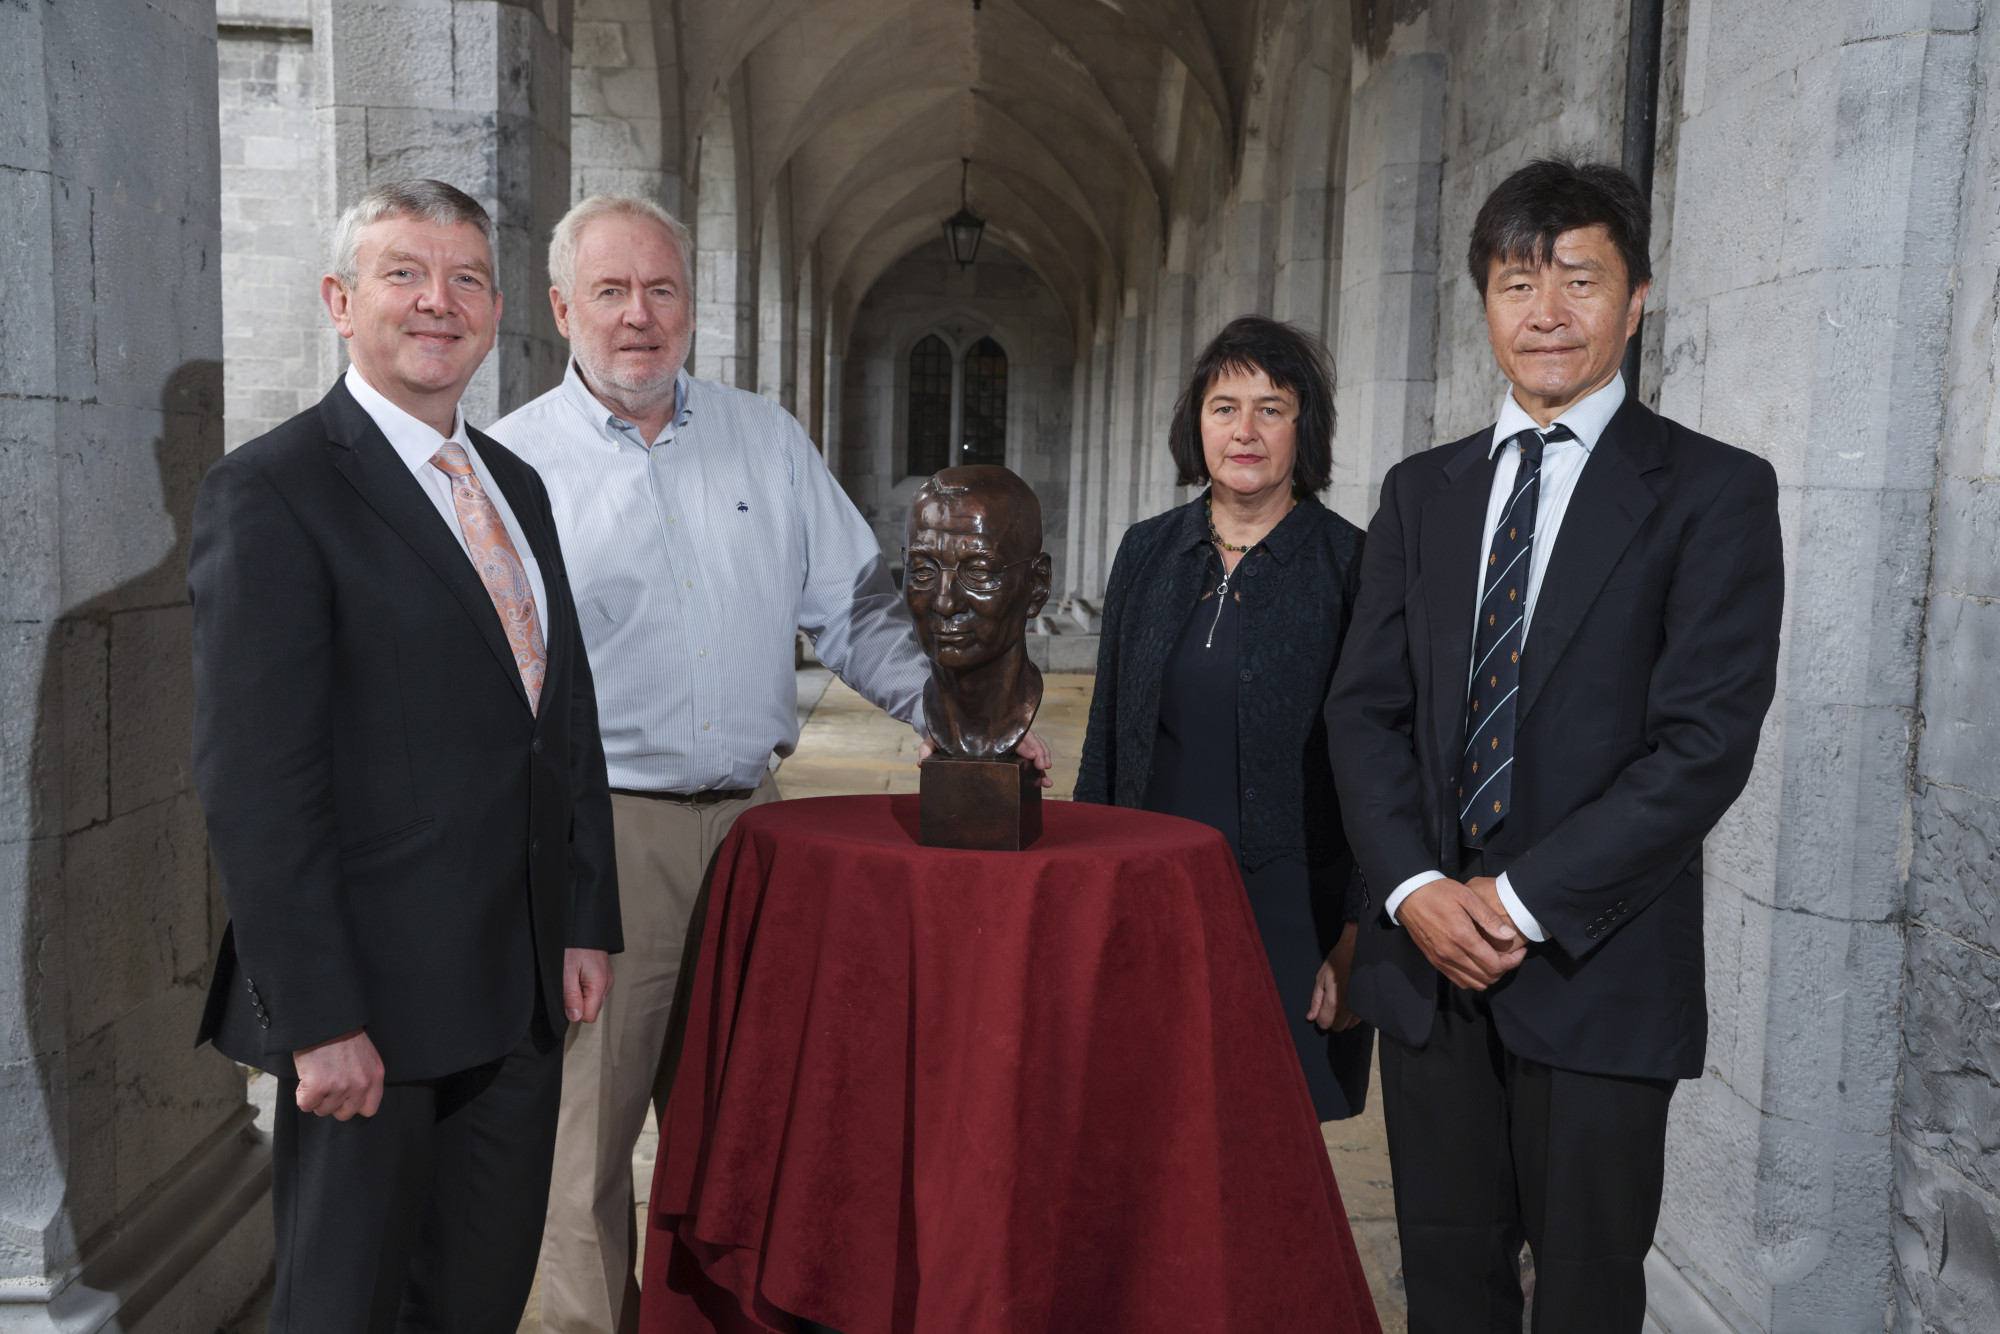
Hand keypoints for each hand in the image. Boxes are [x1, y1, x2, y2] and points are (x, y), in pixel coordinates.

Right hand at [293, 1028, 384, 1119]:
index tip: (344, 1097)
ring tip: (316, 1075)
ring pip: (323, 1110)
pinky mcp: (319, 1087)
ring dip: (316, 1097)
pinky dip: (301, 1095)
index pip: (369, 1108)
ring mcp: (341, 1086)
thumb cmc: (341, 1034)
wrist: (324, 1019)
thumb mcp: (365, 1055)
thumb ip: (363, 1077)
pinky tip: (306, 1078)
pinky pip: (306, 1105)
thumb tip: (351, 1097)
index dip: (353, 1105)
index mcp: (375, 1076)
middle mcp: (361, 1084)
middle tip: (326, 1085)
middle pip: (344, 1114)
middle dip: (332, 1103)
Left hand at [564, 947, 612, 1022]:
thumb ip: (571, 996)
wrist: (584, 927)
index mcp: (599, 985)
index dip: (575, 1011)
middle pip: (592, 1009)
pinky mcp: (605, 975)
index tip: (567, 997)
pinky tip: (579, 974)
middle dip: (578, 1002)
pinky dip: (585, 987)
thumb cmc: (575, 946)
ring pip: (593, 1001)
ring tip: (574, 977)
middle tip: (569, 984)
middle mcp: (607, 984)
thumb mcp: (567, 972)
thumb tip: (575, 1017)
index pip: (589, 1016)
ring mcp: (608, 979)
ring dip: (581, 994)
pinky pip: (595, 991)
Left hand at [915, 729, 1055, 788]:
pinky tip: (1043, 780)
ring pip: (1031, 746)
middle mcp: (999, 735)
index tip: (1033, 758)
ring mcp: (1005, 742)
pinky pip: (1026, 755)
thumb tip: (921, 761)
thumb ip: (926, 748)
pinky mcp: (1007, 750)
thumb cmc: (940, 735)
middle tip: (1044, 768)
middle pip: (1027, 740)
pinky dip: (1036, 765)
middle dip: (1039, 753)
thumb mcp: (932, 740)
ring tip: (1046, 777)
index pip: (1012, 735)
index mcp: (987, 732)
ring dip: (1042, 759)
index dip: (1026, 745)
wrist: (943, 731)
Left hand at [1307, 921, 1361, 1031]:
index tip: (1321, 1012)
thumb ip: (1316, 1000)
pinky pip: (1360, 1017)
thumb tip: (1311, 1017)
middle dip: (1333, 1019)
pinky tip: (1352, 1000)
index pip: (1325, 1023)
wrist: (1359, 951)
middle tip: (1332, 1005)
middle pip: (1338, 1027)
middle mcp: (1349, 1009)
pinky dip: (1354, 1013)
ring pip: (1350, 1024)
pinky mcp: (1370, 1004)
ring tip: (1343, 1000)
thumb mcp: (1320, 979)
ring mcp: (1361, 1007)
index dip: (1320, 1019)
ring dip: (1345, 1017)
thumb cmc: (1337, 962)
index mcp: (1334, 1002)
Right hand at [1397, 877, 1526, 990]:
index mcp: (1462, 937)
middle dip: (1504, 969)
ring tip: (1495, 960)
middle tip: (1510, 955)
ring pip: (1474, 983)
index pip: (1494, 965)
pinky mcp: (1435, 961)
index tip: (1520, 950)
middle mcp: (1451, 954)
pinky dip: (1473, 978)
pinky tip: (1478, 963)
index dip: (1513, 962)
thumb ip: (1488, 918)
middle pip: (1486, 978)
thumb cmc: (1439, 892)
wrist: (1408, 895)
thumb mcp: (1467, 896)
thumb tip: (1509, 935)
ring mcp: (1441, 960)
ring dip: (1489, 976)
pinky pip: (1459, 980)